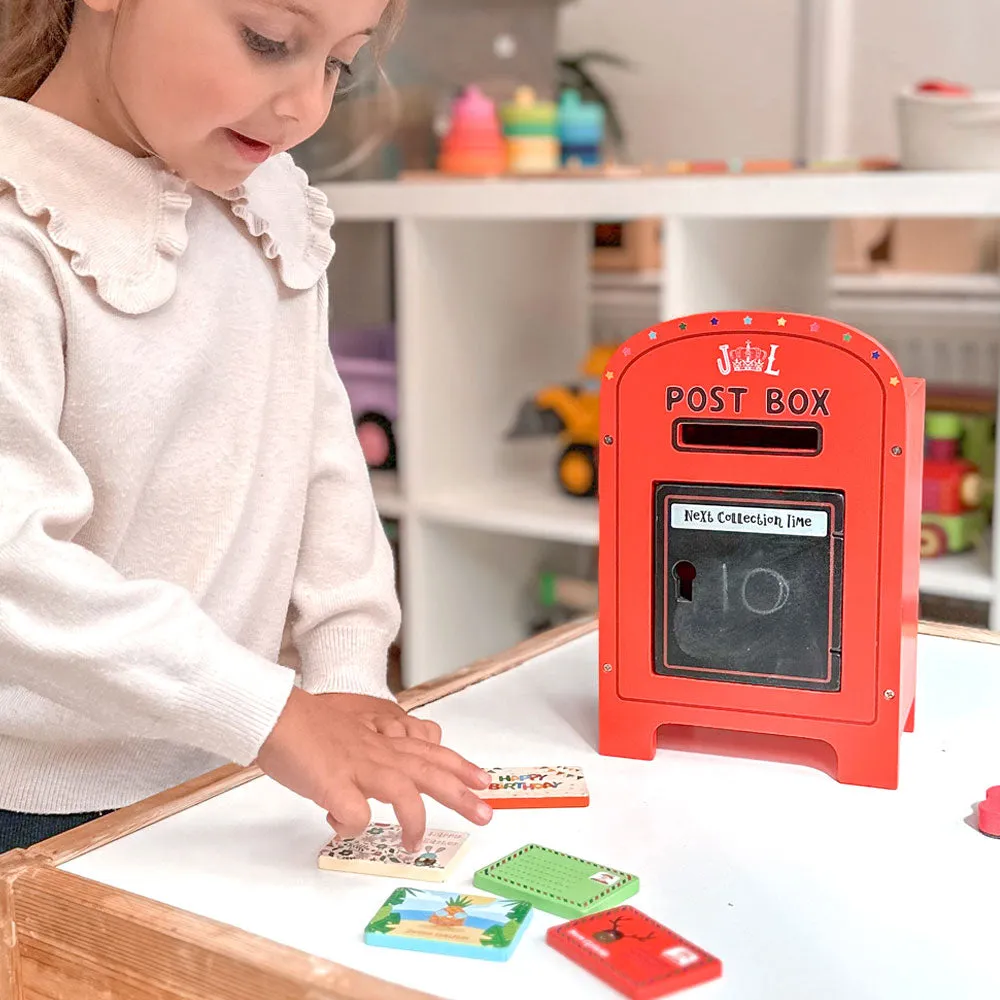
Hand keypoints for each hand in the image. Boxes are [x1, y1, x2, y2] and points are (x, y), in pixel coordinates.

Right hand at [256, 687, 490, 851]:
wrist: (274, 713)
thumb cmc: (306, 721)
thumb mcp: (348, 730)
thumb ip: (366, 756)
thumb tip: (361, 795)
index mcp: (381, 738)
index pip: (430, 751)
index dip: (459, 766)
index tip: (482, 780)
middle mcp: (377, 750)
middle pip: (430, 771)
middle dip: (461, 793)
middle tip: (485, 813)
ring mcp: (358, 765)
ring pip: (404, 791)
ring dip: (414, 820)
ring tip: (416, 843)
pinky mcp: (334, 783)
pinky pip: (355, 815)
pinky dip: (352, 827)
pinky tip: (342, 827)